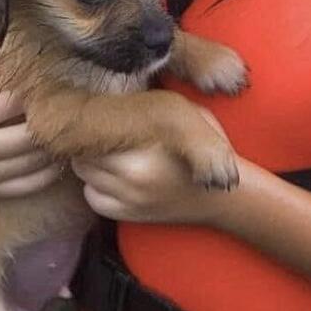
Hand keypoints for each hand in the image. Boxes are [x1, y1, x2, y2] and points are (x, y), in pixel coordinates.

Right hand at [0, 57, 63, 198]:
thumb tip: (4, 63)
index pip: (10, 103)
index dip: (32, 92)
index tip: (44, 85)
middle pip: (28, 136)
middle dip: (49, 120)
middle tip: (60, 108)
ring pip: (34, 161)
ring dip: (53, 143)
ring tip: (61, 128)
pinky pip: (32, 183)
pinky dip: (51, 169)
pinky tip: (54, 153)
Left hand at [72, 110, 235, 225]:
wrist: (225, 197)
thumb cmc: (208, 151)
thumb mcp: (189, 116)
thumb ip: (154, 107)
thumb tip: (120, 95)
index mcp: (145, 150)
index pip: (96, 133)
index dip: (97, 121)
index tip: (104, 115)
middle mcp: (132, 178)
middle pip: (84, 154)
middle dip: (90, 141)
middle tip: (104, 131)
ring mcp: (129, 199)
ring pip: (84, 175)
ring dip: (91, 162)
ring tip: (109, 152)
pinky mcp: (129, 215)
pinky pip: (93, 198)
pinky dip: (96, 187)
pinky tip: (112, 177)